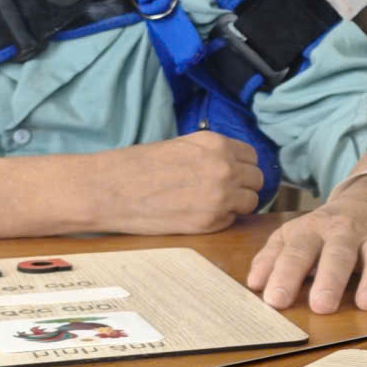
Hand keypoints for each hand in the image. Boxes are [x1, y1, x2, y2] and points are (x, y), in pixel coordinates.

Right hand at [95, 131, 265, 234]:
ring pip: (250, 202)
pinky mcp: (209, 222)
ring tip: (212, 204)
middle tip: (225, 192)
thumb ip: (212, 153)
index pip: (253, 157)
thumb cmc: (138, 166)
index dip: (243, 167)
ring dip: (237, 204)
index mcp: (217, 145)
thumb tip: (233, 163)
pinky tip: (198, 214)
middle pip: (257, 180)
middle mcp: (224, 168)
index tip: (234, 174)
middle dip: (244, 185)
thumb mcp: (182, 145)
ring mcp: (219, 197)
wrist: (109, 189)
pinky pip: (231, 220)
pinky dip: (221, 219)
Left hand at [248, 188, 366, 312]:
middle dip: (331, 277)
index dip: (285, 274)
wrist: (365, 203)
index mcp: (312, 230)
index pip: (297, 250)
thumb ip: (270, 258)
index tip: (275, 300)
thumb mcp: (290, 236)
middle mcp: (345, 232)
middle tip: (321, 306)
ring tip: (366, 304)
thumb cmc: (320, 232)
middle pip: (339, 251)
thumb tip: (255, 284)